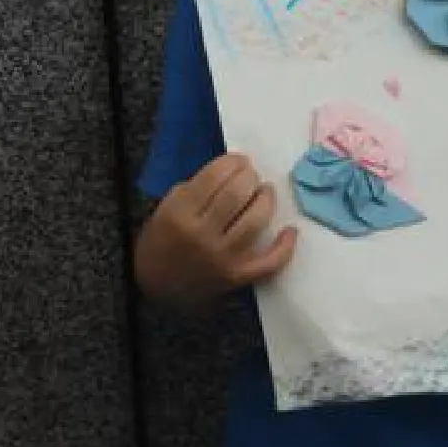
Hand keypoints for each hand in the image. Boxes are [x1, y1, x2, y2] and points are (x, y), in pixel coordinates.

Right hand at [145, 153, 297, 295]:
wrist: (157, 287)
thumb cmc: (161, 241)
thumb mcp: (166, 208)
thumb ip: (195, 190)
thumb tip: (232, 173)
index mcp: (179, 213)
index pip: (214, 176)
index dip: (233, 162)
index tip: (239, 160)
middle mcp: (201, 234)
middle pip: (236, 194)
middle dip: (249, 176)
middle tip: (251, 174)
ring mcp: (221, 258)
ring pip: (255, 221)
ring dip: (266, 200)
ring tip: (265, 191)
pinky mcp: (236, 277)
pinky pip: (268, 263)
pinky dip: (284, 247)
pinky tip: (290, 231)